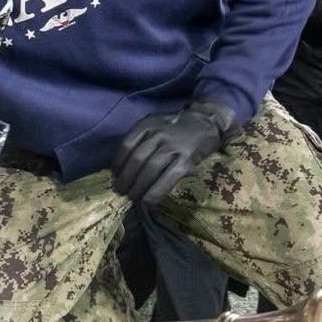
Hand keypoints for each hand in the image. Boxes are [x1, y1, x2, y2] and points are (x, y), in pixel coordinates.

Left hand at [110, 102, 237, 207]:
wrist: (207, 121)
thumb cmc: (176, 127)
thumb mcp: (156, 124)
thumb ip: (141, 139)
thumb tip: (122, 167)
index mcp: (148, 124)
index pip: (126, 145)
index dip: (118, 164)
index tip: (114, 176)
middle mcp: (159, 134)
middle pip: (137, 159)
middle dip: (126, 179)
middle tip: (121, 192)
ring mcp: (174, 146)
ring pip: (150, 170)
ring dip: (138, 187)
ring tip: (132, 198)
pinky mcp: (187, 159)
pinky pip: (167, 178)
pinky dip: (155, 192)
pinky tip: (148, 201)